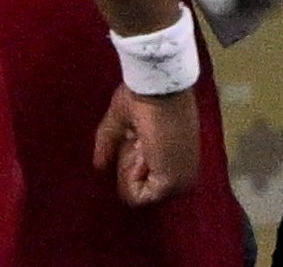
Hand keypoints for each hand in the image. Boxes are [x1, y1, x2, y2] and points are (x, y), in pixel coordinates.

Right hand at [94, 85, 201, 206]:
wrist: (158, 87)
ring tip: (142, 143)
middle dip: (129, 164)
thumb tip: (99, 165)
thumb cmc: (144, 94)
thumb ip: (110, 144)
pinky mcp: (172, 183)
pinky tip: (142, 152)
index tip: (137, 135)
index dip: (129, 156)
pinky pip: (138, 196)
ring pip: (137, 191)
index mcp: (177, 155)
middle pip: (140, 185)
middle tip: (139, 138)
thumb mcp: (122, 120)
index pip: (145, 174)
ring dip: (130, 169)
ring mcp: (180, 179)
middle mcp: (183, 170)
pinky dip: (129, 175)